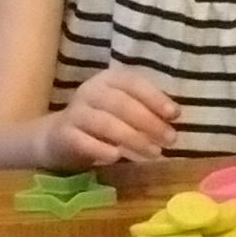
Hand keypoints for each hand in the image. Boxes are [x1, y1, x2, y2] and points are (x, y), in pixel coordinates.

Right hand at [40, 66, 177, 167]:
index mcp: (109, 79)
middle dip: (149, 122)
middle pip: (121, 104)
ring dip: (133, 138)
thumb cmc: (103, 121)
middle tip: (170, 140)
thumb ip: (148, 108)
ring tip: (154, 153)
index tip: (175, 115)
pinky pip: (84, 141)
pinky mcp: (65, 135)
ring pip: (106, 123)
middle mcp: (91, 91)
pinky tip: (117, 157)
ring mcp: (76, 113)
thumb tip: (174, 115)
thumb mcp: (125, 109)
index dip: (155, 97)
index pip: (133, 83)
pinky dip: (101, 149)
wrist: (60, 137)